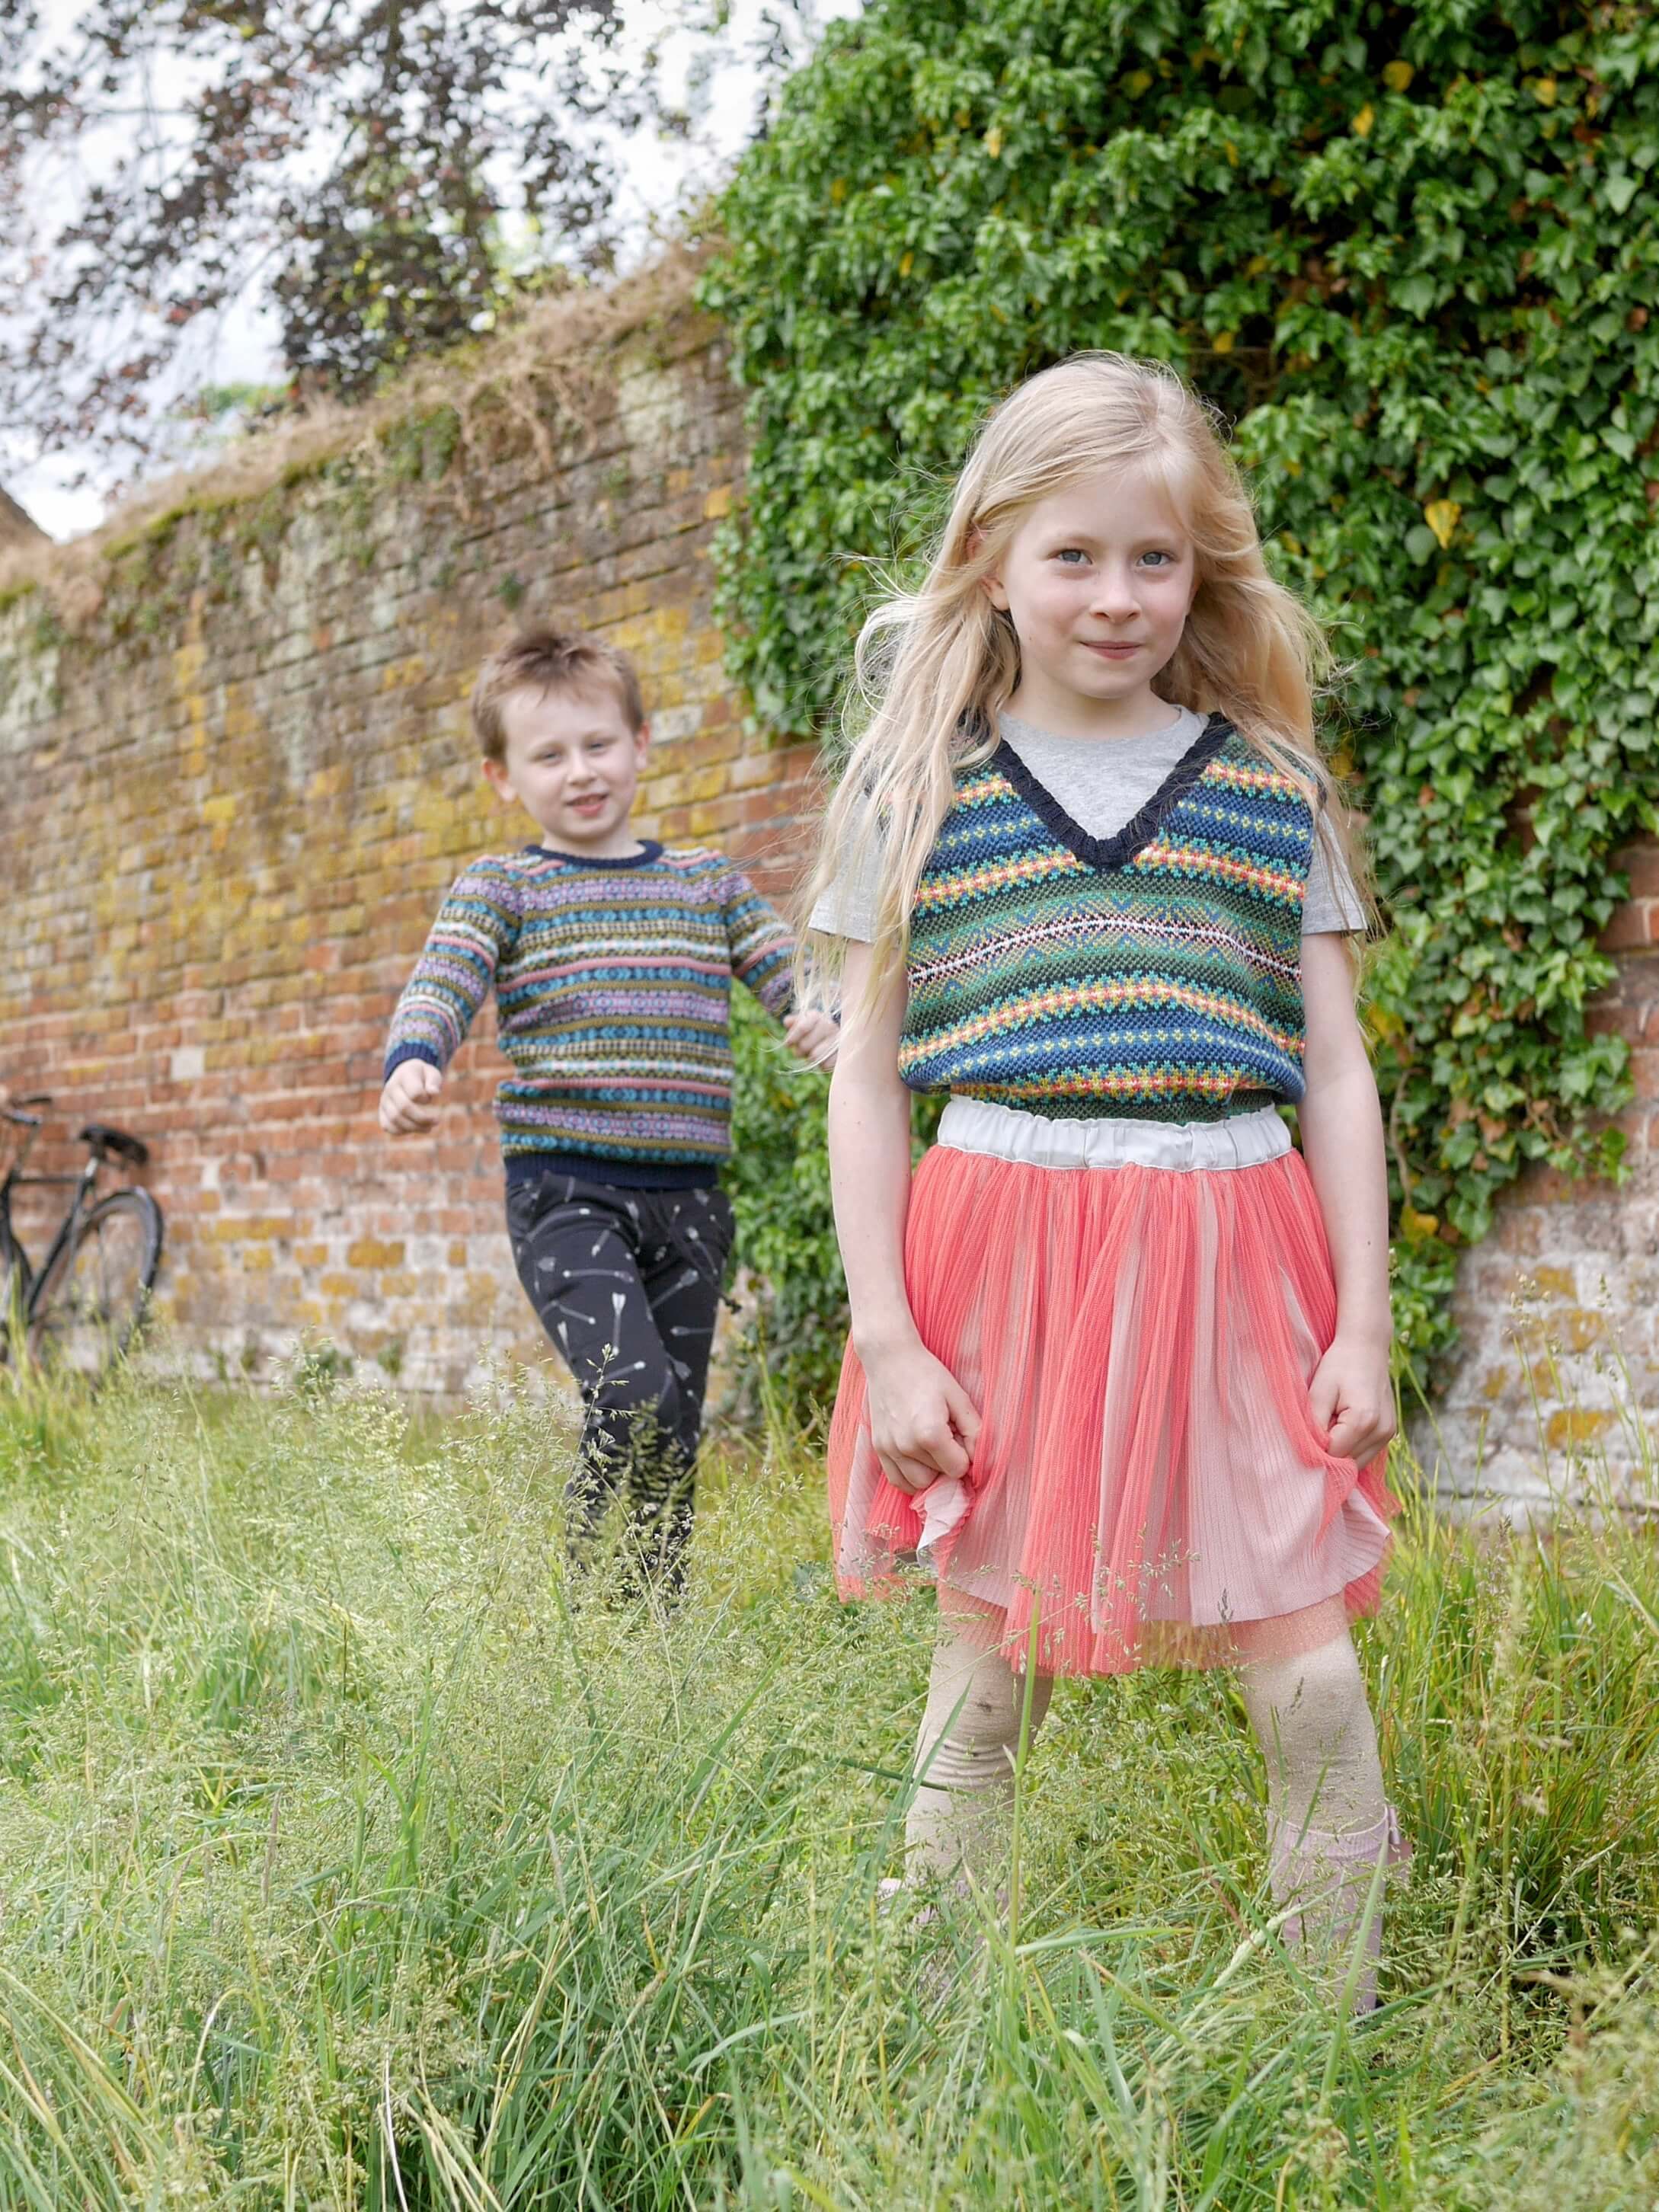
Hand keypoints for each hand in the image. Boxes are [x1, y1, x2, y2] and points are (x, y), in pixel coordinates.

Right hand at [380, 1060, 442, 1134]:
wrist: (405, 1075)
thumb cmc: (422, 1077)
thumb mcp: (431, 1073)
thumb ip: (434, 1081)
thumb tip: (434, 1093)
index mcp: (404, 1076)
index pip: (415, 1092)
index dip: (426, 1099)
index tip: (431, 1099)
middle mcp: (390, 1087)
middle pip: (404, 1108)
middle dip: (422, 1118)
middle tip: (436, 1121)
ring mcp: (384, 1100)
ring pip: (395, 1119)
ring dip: (414, 1127)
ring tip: (428, 1128)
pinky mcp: (382, 1112)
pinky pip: (388, 1126)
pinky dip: (402, 1131)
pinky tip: (415, 1129)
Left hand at [784, 1009, 837, 1067]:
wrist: (834, 1038)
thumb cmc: (812, 1031)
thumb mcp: (801, 1023)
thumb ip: (793, 1022)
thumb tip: (788, 1022)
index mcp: (815, 1016)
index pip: (801, 1028)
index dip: (792, 1038)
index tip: (787, 1045)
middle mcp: (829, 1025)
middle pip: (804, 1045)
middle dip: (799, 1051)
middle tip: (802, 1051)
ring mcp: (837, 1039)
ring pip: (815, 1056)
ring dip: (810, 1058)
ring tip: (812, 1054)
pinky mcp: (843, 1053)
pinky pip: (826, 1065)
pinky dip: (822, 1065)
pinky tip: (823, 1059)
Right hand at [860, 1334, 979, 1493]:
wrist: (889, 1359)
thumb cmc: (928, 1374)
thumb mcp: (959, 1397)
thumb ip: (975, 1431)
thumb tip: (980, 1461)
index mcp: (930, 1433)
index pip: (959, 1469)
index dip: (966, 1455)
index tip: (960, 1434)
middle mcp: (906, 1446)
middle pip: (938, 1478)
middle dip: (947, 1463)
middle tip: (947, 1437)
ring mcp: (888, 1449)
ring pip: (918, 1484)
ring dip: (930, 1472)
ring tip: (931, 1446)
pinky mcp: (878, 1448)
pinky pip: (897, 1480)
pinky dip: (910, 1476)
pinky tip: (917, 1457)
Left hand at [1308, 1334, 1395, 1465]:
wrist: (1366, 1346)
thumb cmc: (1339, 1365)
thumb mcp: (1319, 1391)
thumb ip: (1313, 1425)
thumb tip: (1308, 1454)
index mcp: (1363, 1420)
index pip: (1333, 1456)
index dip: (1315, 1451)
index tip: (1302, 1437)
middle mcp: (1381, 1431)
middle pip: (1347, 1463)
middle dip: (1328, 1454)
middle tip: (1313, 1432)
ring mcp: (1388, 1433)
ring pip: (1356, 1462)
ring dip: (1340, 1452)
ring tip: (1328, 1425)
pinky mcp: (1389, 1432)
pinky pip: (1365, 1453)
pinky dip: (1350, 1448)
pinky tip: (1340, 1428)